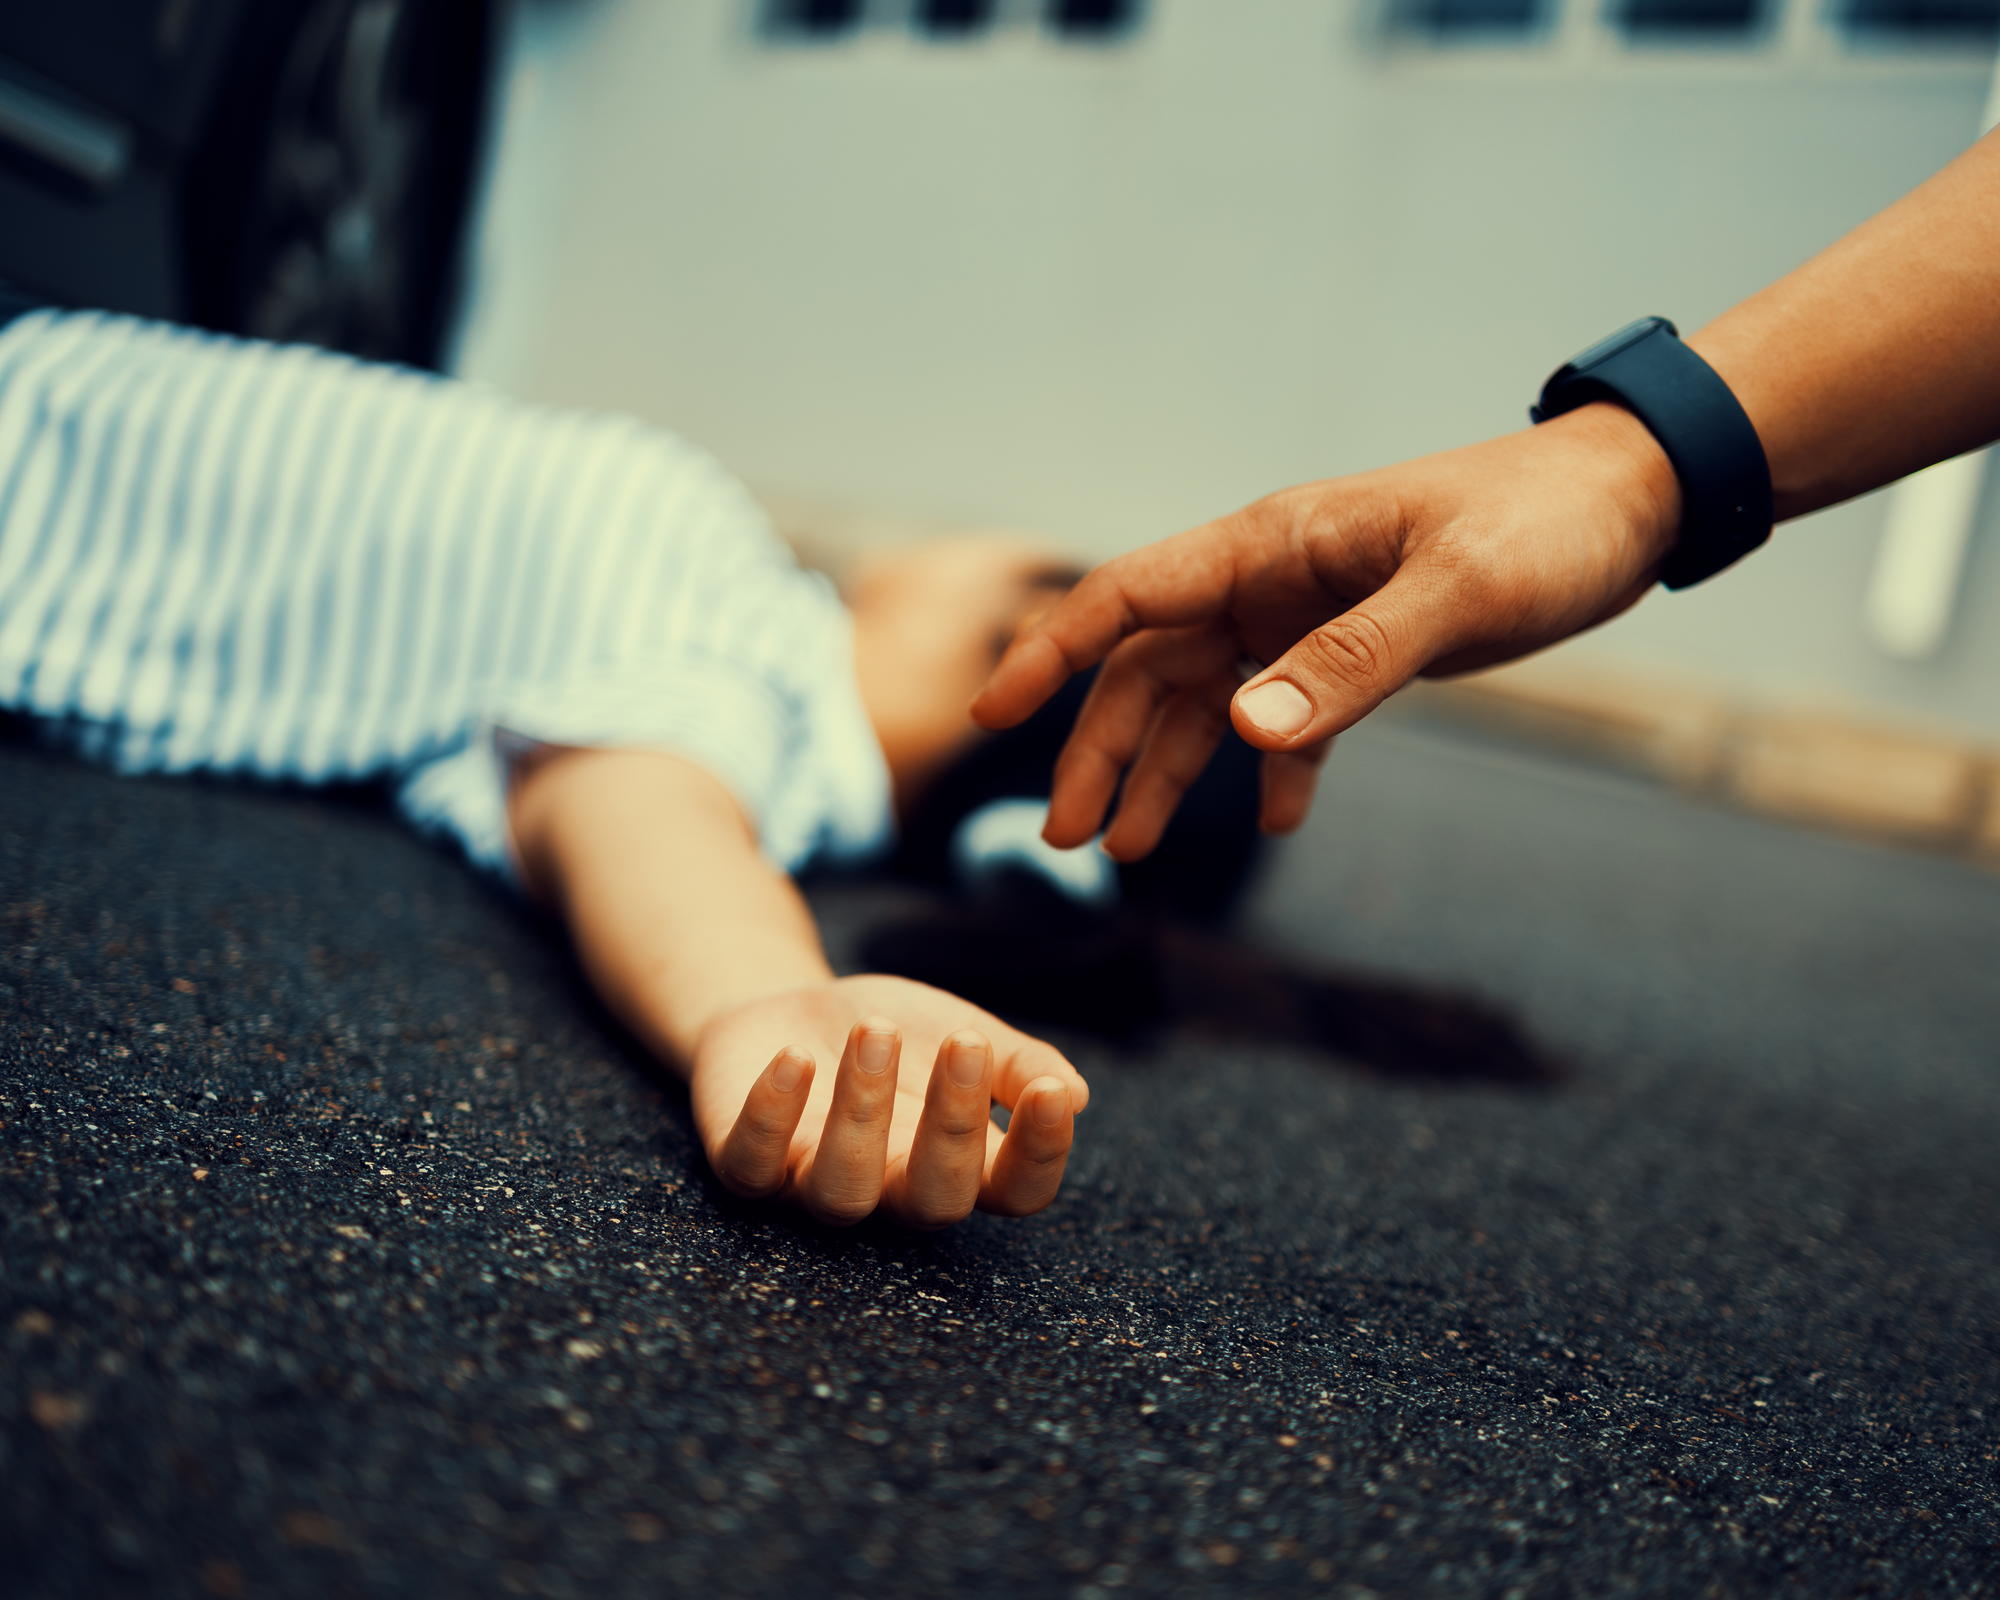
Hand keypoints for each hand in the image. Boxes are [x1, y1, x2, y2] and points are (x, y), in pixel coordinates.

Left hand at [688, 974, 1089, 1227]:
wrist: (791, 1011)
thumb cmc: (895, 1034)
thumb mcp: (959, 1033)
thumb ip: (1016, 1064)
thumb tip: (1075, 1095)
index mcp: (960, 1167)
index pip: (1016, 1193)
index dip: (1040, 1155)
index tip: (1052, 1093)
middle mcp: (893, 1191)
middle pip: (936, 1202)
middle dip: (954, 1125)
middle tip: (965, 1042)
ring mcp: (816, 1185)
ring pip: (844, 1190)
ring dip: (863, 1111)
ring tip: (876, 1031)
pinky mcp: (749, 1167)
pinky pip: (754, 1164)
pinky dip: (772, 1114)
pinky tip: (794, 1058)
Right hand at [971, 404, 1681, 859]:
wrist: (1631, 501)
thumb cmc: (1543, 525)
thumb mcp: (1455, 594)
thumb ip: (1353, 662)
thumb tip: (1245, 736)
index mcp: (1271, 547)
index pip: (1129, 597)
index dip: (1052, 652)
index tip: (991, 712)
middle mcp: (1272, 581)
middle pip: (1150, 669)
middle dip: (1100, 750)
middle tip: (1067, 840)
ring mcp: (1309, 616)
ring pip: (1208, 701)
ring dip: (1166, 772)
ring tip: (1130, 852)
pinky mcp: (1358, 650)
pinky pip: (1292, 719)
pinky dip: (1276, 772)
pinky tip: (1278, 822)